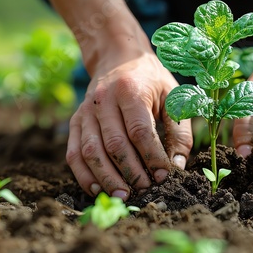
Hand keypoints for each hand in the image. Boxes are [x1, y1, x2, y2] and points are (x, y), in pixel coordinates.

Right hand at [66, 52, 191, 200]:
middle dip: (131, 171)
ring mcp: (85, 111)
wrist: (117, 56)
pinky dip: (83, 175)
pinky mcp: (75, 121)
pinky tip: (98, 189)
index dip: (152, 157)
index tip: (165, 176)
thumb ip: (179, 129)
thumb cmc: (150, 79)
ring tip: (124, 196)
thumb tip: (178, 165)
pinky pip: (73, 153)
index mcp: (130, 90)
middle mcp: (103, 100)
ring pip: (91, 152)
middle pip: (114, 144)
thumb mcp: (172, 95)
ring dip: (107, 178)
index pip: (140, 131)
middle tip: (146, 189)